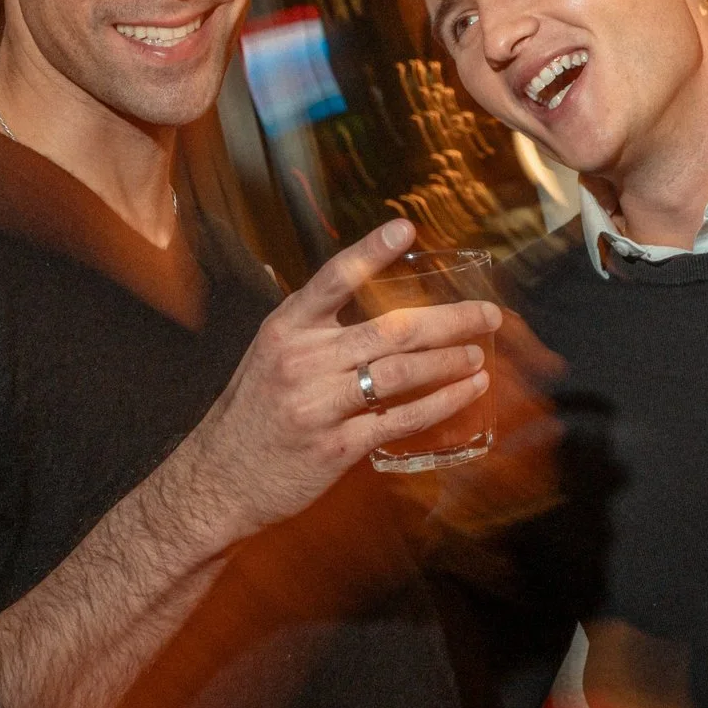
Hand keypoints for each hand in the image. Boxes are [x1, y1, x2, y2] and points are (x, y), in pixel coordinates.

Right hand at [188, 218, 498, 540]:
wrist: (219, 480)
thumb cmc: (255, 412)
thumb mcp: (271, 354)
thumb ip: (316, 329)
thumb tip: (375, 303)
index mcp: (286, 328)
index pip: (333, 279)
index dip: (371, 251)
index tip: (406, 227)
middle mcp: (303, 360)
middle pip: (391, 329)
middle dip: (450, 319)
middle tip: (488, 314)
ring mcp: (320, 404)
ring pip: (402, 372)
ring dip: (450, 361)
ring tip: (478, 354)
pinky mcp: (336, 446)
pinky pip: (401, 418)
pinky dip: (441, 403)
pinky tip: (466, 392)